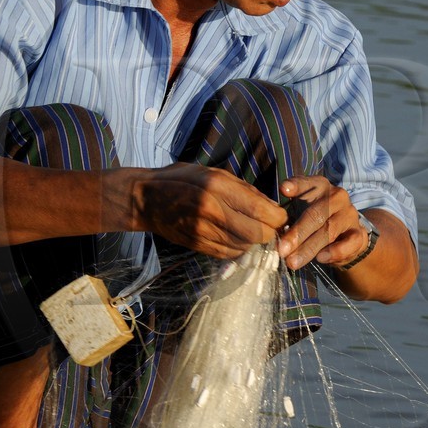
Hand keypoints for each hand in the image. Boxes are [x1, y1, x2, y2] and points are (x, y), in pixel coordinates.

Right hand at [136, 163, 288, 258]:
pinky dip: (240, 247)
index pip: (262, 212)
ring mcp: (204, 233)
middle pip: (259, 234)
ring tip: (252, 228)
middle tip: (271, 224)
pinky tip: (236, 235)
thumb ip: (243, 189)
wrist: (145, 200)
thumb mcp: (212, 173)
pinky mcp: (199, 247)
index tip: (281, 215)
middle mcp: (212, 212)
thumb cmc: (180, 180)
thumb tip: (272, 206)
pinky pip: (230, 253)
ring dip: (255, 240)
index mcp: (217, 188)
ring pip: (246, 246)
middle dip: (270, 231)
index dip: (279, 217)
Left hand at [276, 176, 366, 270]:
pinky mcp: (359, 233)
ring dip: (309, 248)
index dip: (296, 186)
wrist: (345, 237)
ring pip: (329, 230)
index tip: (283, 189)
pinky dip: (334, 252)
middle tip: (281, 249)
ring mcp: (349, 214)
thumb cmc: (316, 221)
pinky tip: (321, 258)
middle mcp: (337, 196)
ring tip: (293, 262)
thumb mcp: (302, 212)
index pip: (307, 184)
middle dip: (297, 233)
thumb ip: (290, 214)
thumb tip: (273, 230)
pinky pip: (349, 243)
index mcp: (320, 187)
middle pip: (316, 214)